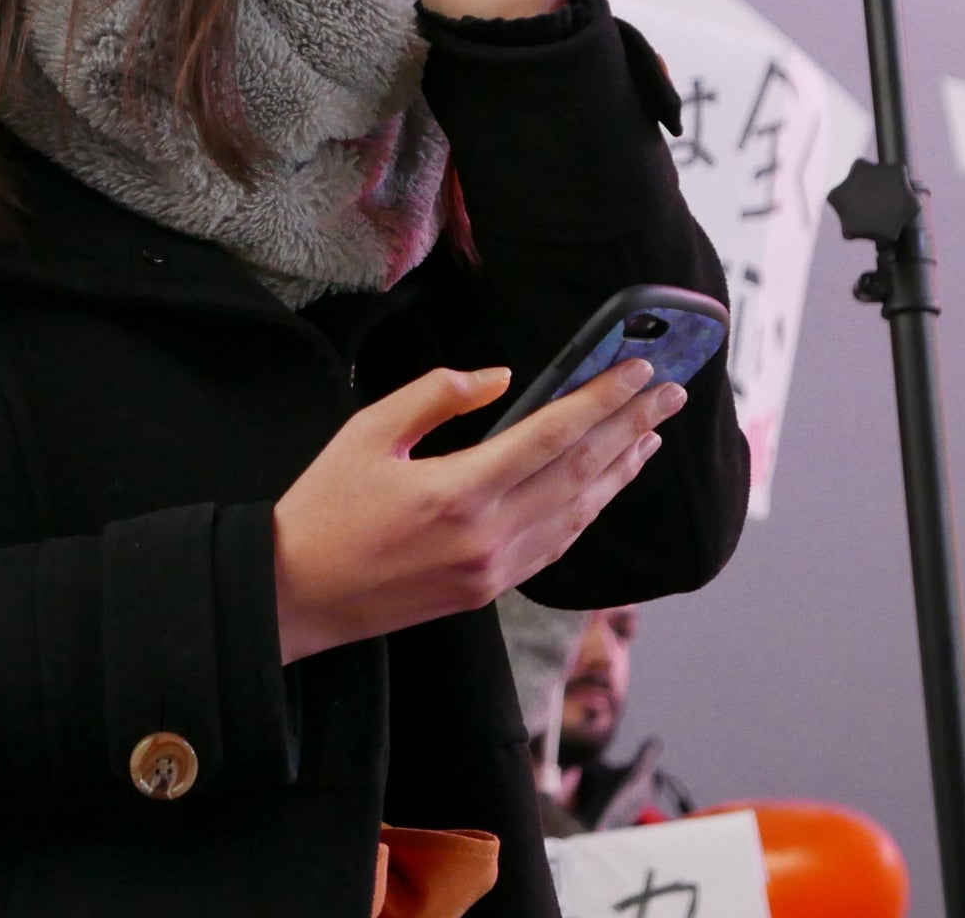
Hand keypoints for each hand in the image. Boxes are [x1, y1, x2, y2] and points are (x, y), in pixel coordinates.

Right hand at [271, 357, 685, 662]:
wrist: (294, 596)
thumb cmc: (323, 508)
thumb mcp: (369, 432)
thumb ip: (437, 395)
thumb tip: (502, 378)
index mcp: (459, 492)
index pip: (553, 435)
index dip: (602, 399)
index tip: (637, 368)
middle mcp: (488, 537)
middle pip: (580, 472)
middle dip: (630, 427)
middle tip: (669, 391)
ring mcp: (493, 571)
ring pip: (578, 514)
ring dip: (620, 470)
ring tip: (651, 434)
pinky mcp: (488, 592)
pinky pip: (556, 545)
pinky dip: (589, 511)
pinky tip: (605, 487)